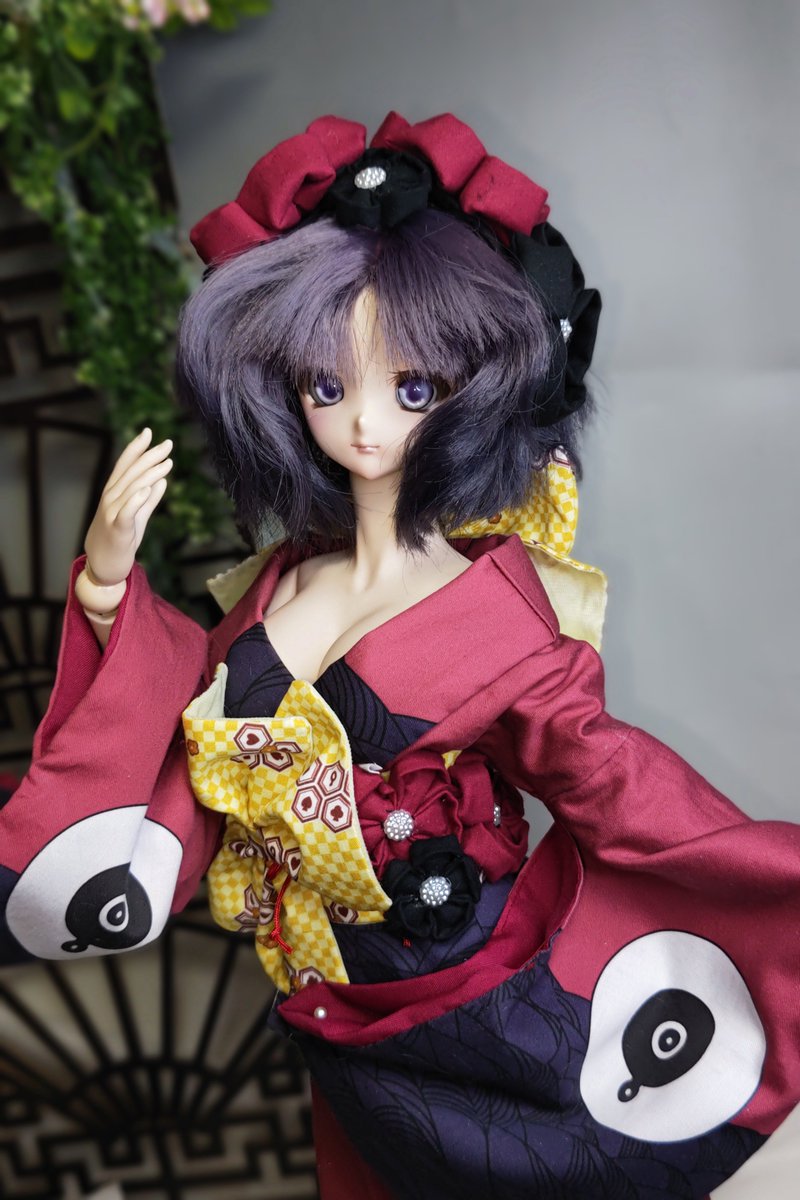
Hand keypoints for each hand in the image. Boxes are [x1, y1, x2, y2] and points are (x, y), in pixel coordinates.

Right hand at [84, 428, 172, 584]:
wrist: (104, 566)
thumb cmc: (120, 540)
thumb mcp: (138, 517)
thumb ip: (149, 499)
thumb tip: (162, 480)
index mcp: (115, 493)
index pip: (124, 465)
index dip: (136, 448)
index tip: (149, 431)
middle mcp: (111, 499)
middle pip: (131, 472)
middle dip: (150, 456)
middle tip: (168, 443)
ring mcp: (112, 513)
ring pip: (132, 488)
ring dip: (150, 474)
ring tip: (168, 462)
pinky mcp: (118, 529)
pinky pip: (128, 511)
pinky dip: (137, 499)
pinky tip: (149, 488)